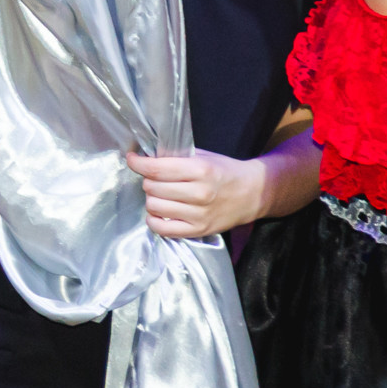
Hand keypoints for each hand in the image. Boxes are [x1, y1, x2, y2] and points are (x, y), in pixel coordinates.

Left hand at [127, 148, 271, 239]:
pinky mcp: (198, 230)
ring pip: (154, 207)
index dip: (138, 163)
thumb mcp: (203, 157)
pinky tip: (158, 212)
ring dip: (151, 198)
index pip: (156, 169)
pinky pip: (163, 229)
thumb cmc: (226, 172)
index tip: (132, 159)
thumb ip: (176, 157)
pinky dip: (154, 220)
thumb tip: (145, 156)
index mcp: (200, 171)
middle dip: (148, 180)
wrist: (254, 193)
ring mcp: (199, 214)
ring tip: (160, 194)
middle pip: (152, 187)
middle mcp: (199, 193)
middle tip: (155, 178)